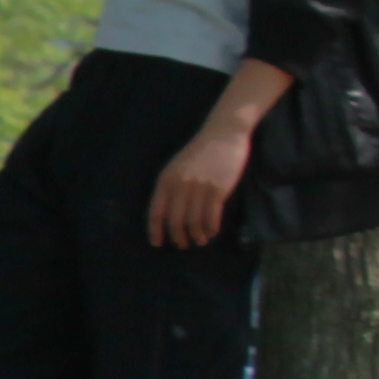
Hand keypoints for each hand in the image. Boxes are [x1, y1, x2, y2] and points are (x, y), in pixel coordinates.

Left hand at [149, 117, 254, 246]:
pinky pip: (211, 217)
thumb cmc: (201, 150)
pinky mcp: (218, 190)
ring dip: (197, 236)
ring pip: (194, 222)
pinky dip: (211, 228)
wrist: (223, 133)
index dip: (155, 231)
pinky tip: (213, 231)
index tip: (158, 243)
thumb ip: (172, 186)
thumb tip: (170, 213)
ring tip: (201, 240)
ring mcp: (199, 188)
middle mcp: (179, 186)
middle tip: (184, 245)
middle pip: (175, 221)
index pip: (155, 212)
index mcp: (165, 180)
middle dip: (179, 237)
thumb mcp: (177, 166)